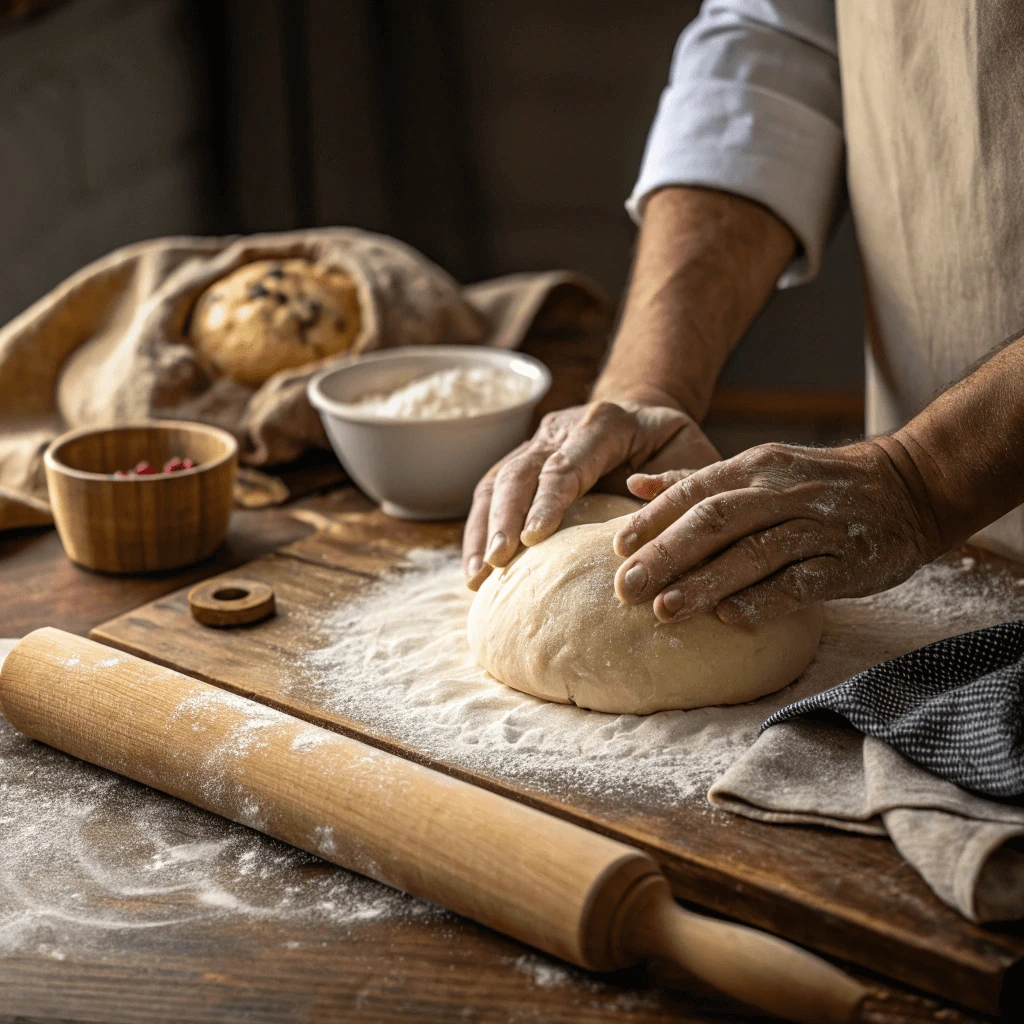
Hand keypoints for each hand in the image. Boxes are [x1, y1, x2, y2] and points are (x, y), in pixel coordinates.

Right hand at [463, 400, 719, 589]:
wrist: (645, 419)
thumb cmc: (673, 448)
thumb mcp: (693, 458)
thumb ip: (679, 484)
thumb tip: (645, 509)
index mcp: (605, 423)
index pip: (568, 463)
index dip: (548, 501)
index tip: (533, 539)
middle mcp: (562, 428)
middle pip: (522, 471)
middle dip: (505, 518)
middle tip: (498, 562)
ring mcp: (536, 444)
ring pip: (497, 481)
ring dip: (483, 529)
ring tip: (476, 576)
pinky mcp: (521, 463)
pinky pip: (490, 493)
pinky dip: (478, 531)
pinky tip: (474, 570)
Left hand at [612, 440, 942, 625]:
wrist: (910, 486)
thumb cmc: (819, 484)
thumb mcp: (759, 469)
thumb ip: (697, 481)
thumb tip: (635, 487)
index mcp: (756, 468)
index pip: (695, 491)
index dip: (654, 520)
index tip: (616, 549)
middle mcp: (781, 492)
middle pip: (715, 521)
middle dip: (666, 554)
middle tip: (626, 587)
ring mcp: (816, 527)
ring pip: (753, 553)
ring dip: (705, 583)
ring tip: (664, 611)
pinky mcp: (845, 562)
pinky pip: (800, 582)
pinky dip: (764, 600)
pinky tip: (730, 620)